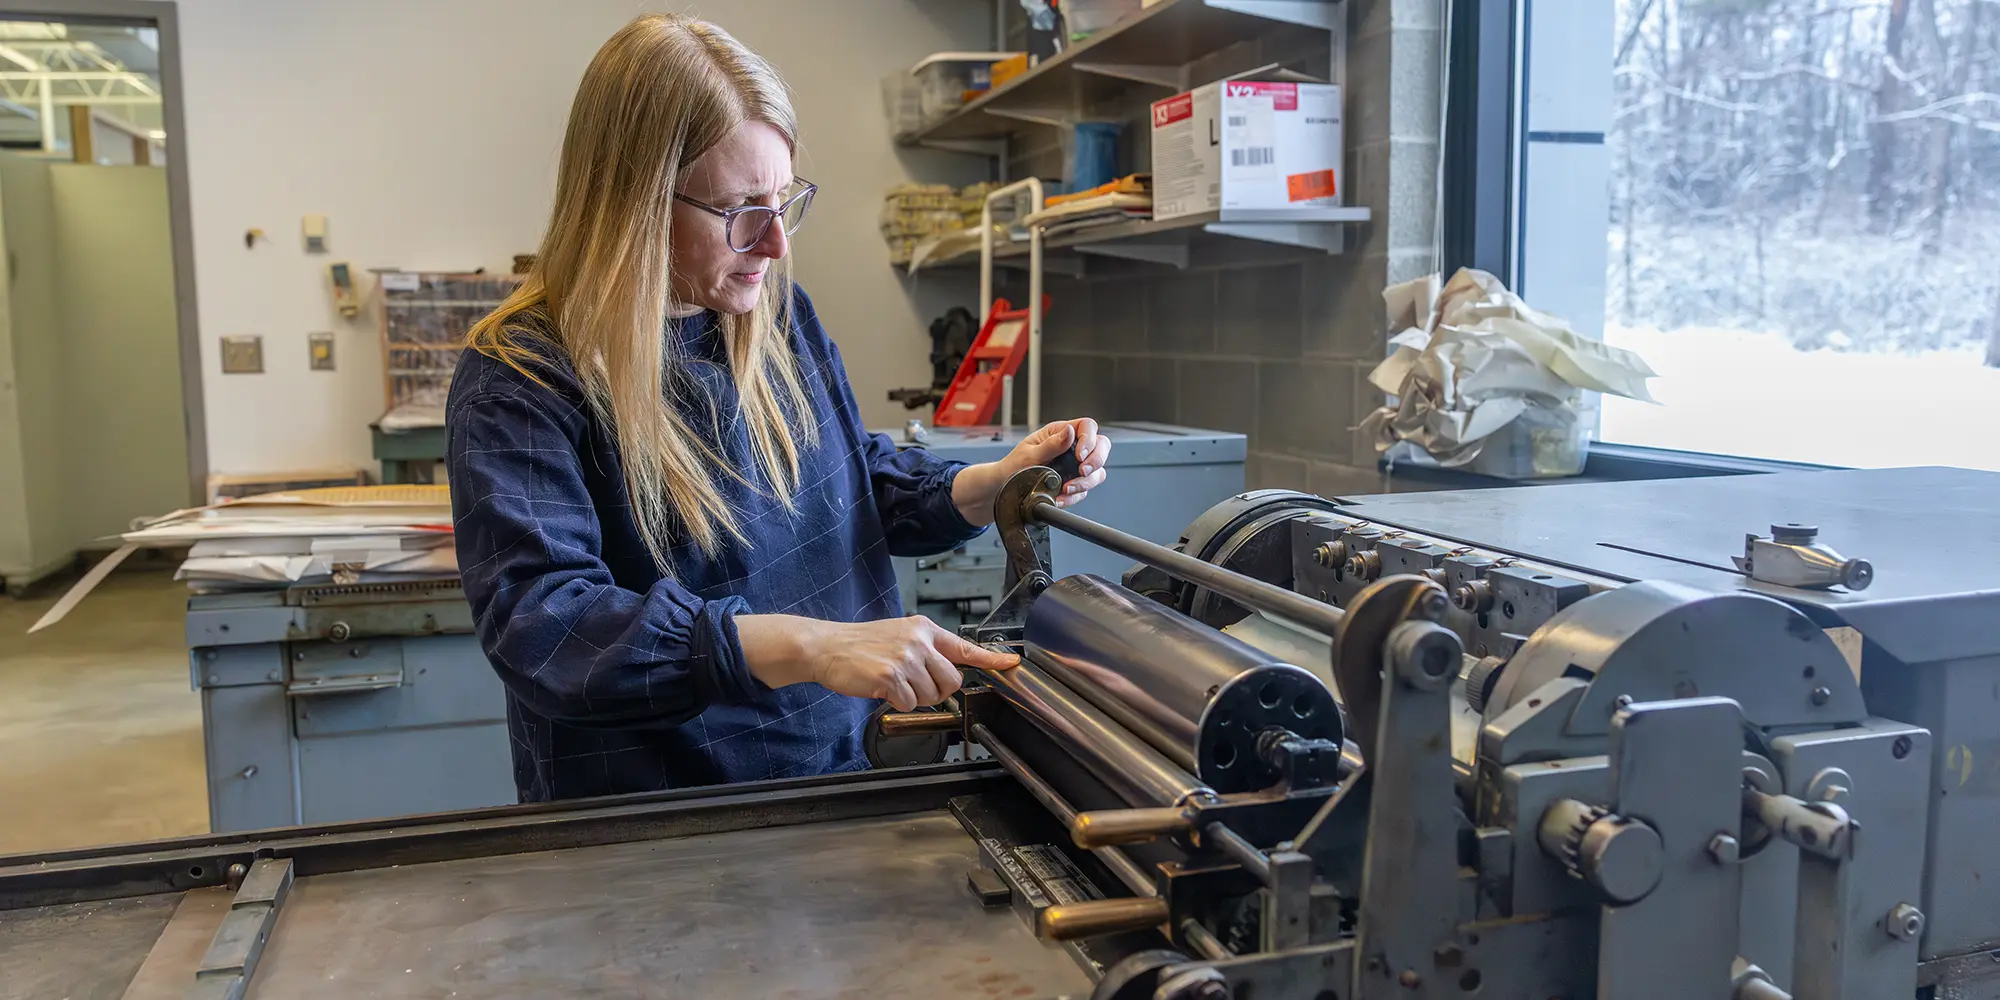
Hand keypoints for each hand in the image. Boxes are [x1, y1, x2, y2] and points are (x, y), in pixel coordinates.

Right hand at [737, 614, 1018, 710]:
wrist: (827, 647)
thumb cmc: (861, 645)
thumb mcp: (898, 636)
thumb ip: (925, 650)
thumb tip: (947, 674)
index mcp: (924, 629)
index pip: (965, 647)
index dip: (992, 659)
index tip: (1012, 663)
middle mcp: (919, 640)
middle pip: (952, 680)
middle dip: (937, 691)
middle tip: (913, 686)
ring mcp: (906, 658)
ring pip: (932, 696)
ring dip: (914, 698)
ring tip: (892, 683)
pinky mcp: (891, 676)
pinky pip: (910, 703)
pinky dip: (897, 703)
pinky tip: (881, 689)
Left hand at [952, 417, 1113, 524]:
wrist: (1003, 489)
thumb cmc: (1012, 467)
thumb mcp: (1029, 454)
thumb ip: (1051, 445)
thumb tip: (1070, 432)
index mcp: (1060, 433)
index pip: (1087, 427)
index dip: (1089, 439)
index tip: (1080, 455)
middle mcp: (1071, 448)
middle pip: (1101, 447)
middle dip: (1096, 460)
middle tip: (1083, 471)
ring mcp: (1074, 467)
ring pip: (1097, 471)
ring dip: (1086, 482)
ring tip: (1067, 489)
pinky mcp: (1074, 484)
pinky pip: (1085, 490)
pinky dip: (1075, 496)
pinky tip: (1061, 498)